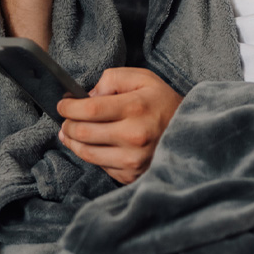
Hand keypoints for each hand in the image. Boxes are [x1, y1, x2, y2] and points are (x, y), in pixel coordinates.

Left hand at [57, 67, 183, 184]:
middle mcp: (133, 136)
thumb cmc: (163, 103)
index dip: (69, 107)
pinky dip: (92, 155)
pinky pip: (100, 166)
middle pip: (83, 133)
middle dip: (67, 125)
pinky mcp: (131, 175)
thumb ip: (112, 79)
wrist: (190, 133)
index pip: (89, 109)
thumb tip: (88, 96)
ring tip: (70, 133)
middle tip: (66, 119)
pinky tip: (93, 145)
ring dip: (72, 142)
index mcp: (135, 108)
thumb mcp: (142, 78)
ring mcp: (133, 159)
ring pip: (86, 153)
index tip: (63, 105)